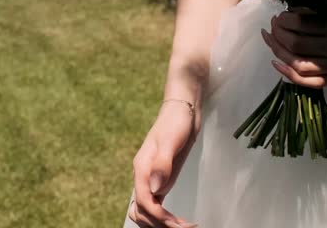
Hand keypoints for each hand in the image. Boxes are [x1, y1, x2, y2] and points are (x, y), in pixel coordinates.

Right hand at [129, 101, 199, 227]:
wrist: (182, 111)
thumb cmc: (176, 122)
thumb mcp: (170, 141)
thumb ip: (162, 164)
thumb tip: (156, 189)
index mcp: (142, 168)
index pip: (144, 201)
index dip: (159, 216)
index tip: (175, 223)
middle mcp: (144, 176)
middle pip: (142, 211)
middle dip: (160, 223)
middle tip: (184, 226)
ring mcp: (152, 179)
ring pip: (146, 211)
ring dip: (160, 223)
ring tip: (182, 226)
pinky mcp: (161, 179)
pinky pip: (156, 204)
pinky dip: (164, 217)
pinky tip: (177, 221)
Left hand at [260, 10, 326, 87]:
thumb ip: (320, 10)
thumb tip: (291, 12)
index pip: (301, 25)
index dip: (284, 20)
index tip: (280, 15)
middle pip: (296, 46)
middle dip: (278, 34)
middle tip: (272, 25)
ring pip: (299, 65)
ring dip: (279, 51)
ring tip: (270, 39)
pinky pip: (311, 82)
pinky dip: (290, 75)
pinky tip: (276, 63)